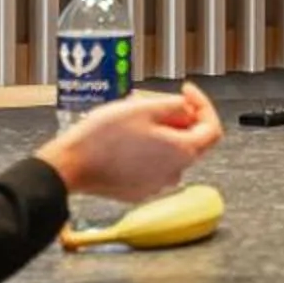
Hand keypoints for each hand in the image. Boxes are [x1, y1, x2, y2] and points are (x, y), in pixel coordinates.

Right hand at [36, 84, 224, 202]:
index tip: (186, 91)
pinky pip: (153, 167)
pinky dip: (148, 151)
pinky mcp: (139, 191)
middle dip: (181, 118)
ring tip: (137, 117)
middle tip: (159, 102)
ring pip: (171, 154)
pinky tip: (127, 138)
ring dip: (162, 134)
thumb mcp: (143, 107)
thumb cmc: (103, 136)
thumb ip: (174, 105)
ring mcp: (156, 185)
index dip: (203, 104)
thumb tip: (187, 106)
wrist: (71, 165)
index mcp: (182, 151)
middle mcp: (175, 173)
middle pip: (192, 142)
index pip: (212, 128)